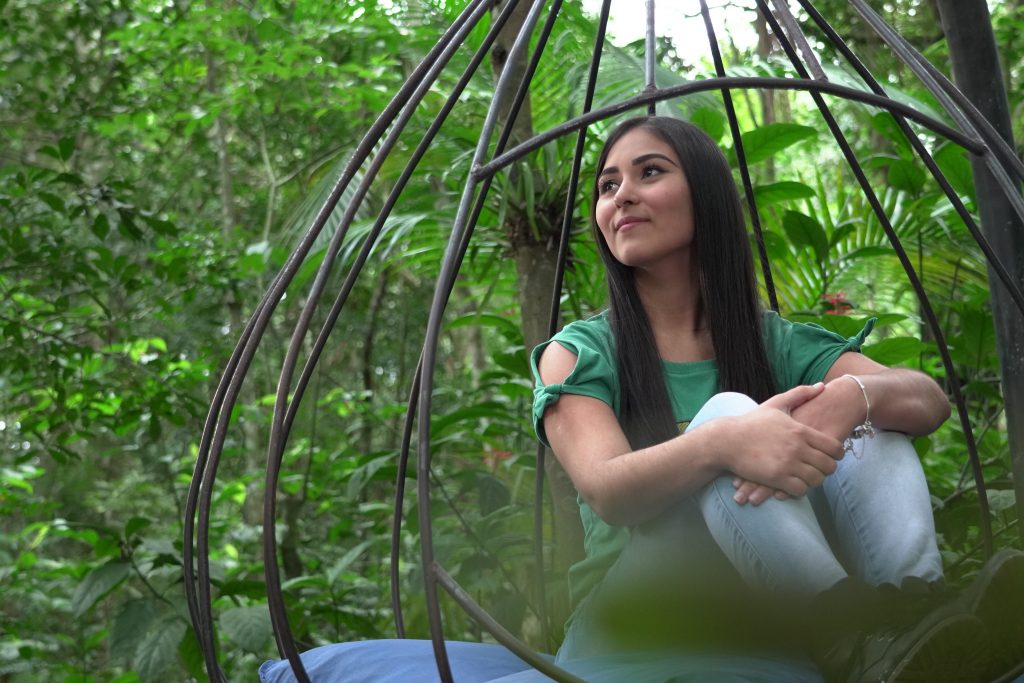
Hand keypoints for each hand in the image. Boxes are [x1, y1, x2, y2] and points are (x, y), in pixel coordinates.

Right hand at [722, 384, 843, 500]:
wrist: (726, 440)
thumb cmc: (751, 422)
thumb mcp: (776, 404)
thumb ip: (800, 394)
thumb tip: (822, 386)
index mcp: (800, 431)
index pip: (834, 447)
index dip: (837, 454)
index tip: (830, 456)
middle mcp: (798, 448)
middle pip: (829, 466)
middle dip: (826, 469)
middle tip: (818, 469)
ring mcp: (787, 464)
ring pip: (816, 480)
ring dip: (813, 480)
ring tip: (806, 477)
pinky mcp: (776, 478)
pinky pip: (800, 490)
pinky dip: (800, 489)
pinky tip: (793, 484)